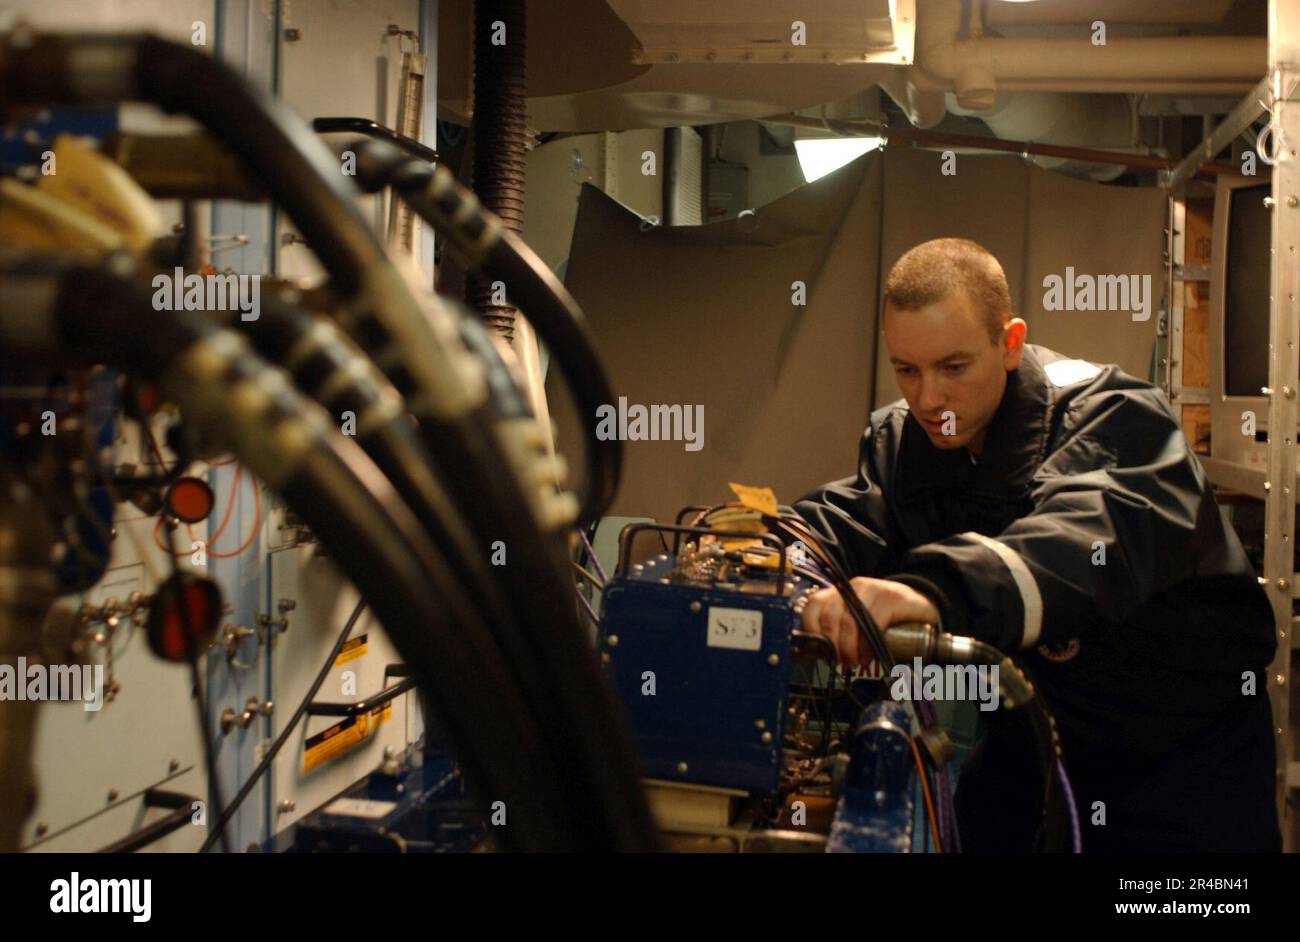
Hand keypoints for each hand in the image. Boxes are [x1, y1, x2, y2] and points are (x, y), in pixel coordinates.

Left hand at [800, 577, 939, 670]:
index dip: (811, 629)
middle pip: (829, 615)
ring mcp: (872, 590)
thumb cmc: (888, 619)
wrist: (923, 606)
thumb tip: (820, 654)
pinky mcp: (891, 598)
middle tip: (840, 661)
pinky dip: (867, 645)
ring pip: (848, 620)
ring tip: (855, 662)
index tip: (819, 650)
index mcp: (840, 593)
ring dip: (849, 648)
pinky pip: (872, 623)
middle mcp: (852, 588)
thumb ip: (840, 631)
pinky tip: (869, 656)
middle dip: (832, 644)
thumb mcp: (860, 623)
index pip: (813, 605)